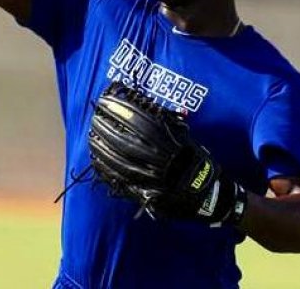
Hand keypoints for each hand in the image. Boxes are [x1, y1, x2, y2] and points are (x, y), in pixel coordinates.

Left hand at [88, 82, 247, 225]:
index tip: (108, 101)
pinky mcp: (145, 193)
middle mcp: (160, 162)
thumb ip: (171, 126)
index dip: (122, 111)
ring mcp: (151, 179)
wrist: (207, 198)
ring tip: (92, 136)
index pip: (141, 123)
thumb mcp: (189, 141)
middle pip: (126, 142)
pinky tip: (96, 160)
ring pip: (120, 162)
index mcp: (172, 145)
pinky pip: (120, 180)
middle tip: (95, 116)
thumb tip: (152, 108)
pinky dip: (106, 169)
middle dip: (108, 128)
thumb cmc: (197, 165)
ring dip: (103, 147)